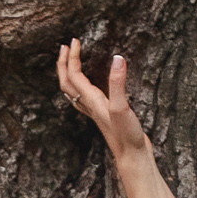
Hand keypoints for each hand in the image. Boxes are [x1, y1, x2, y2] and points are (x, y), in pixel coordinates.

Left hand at [57, 39, 154, 171]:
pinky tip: (90, 87)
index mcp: (91, 100)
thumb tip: (118, 58)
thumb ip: (118, 83)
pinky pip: (85, 98)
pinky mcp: (104, 116)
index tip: (75, 40)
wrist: (132, 157)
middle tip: (65, 46)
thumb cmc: (126, 136)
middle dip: (63, 64)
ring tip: (70, 62)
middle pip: (67, 83)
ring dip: (68, 75)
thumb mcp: (122, 107)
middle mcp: (89, 105)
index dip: (72, 57)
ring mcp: (95, 112)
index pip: (74, 74)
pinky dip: (82, 87)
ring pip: (73, 91)